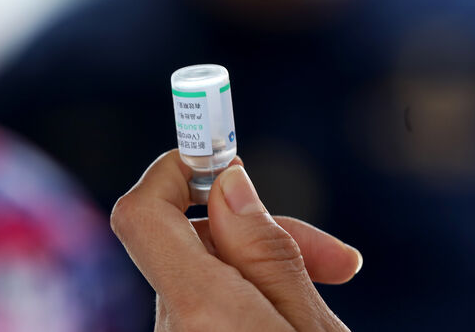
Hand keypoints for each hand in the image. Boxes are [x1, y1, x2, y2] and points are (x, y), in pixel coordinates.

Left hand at [111, 150, 361, 330]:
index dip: (174, 170)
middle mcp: (172, 330)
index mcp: (202, 312)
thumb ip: (267, 254)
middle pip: (191, 243)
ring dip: (261, 268)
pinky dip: (246, 297)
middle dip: (255, 231)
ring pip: (204, 275)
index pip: (142, 214)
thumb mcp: (311, 327)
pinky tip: (291, 315)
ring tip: (327, 289)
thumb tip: (227, 183)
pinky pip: (205, 305)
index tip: (224, 159)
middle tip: (332, 257)